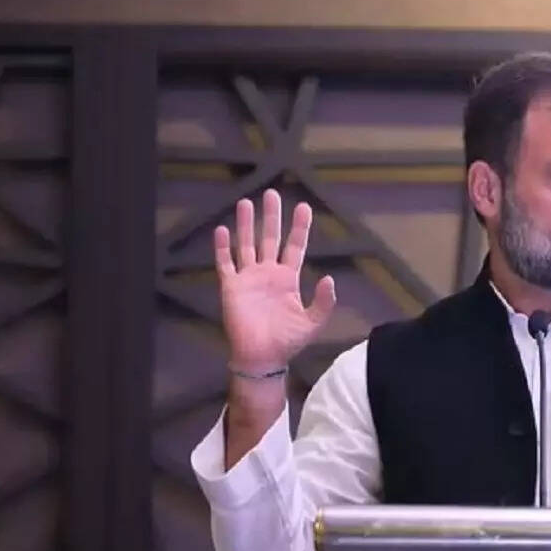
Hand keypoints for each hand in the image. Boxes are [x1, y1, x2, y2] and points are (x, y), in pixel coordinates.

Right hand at [214, 188, 335, 371]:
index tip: (303, 207)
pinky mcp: (231, 287)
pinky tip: (221, 229)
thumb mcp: (313, 322)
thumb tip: (329, 278)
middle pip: (270, 238)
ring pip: (247, 245)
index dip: (300, 228)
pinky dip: (222, 247)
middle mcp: (268, 273)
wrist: (262, 357)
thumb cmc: (287, 341)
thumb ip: (324, 301)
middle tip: (273, 193)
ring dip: (246, 224)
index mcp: (288, 279)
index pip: (295, 246)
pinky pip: (225, 263)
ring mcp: (248, 278)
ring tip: (245, 202)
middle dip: (271, 217)